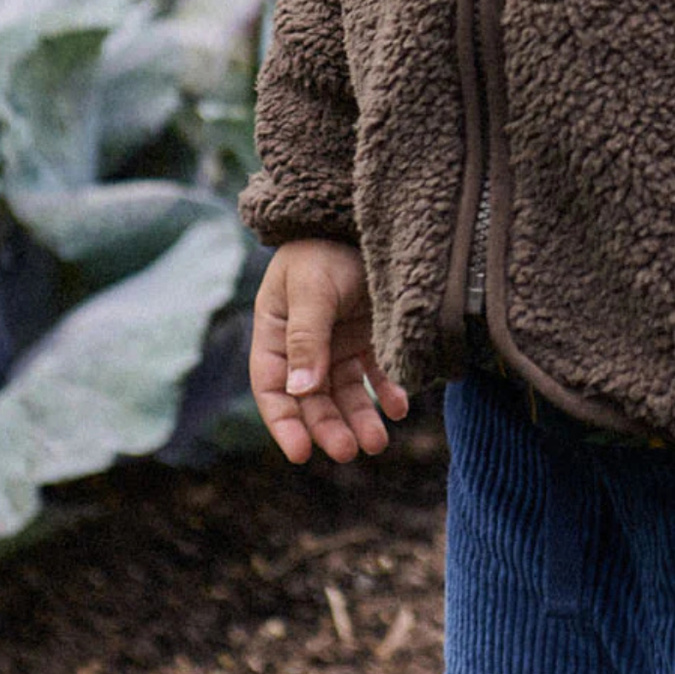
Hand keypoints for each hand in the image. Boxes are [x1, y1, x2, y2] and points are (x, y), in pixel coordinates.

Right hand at [249, 239, 409, 464]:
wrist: (356, 220)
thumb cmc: (322, 250)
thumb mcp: (310, 290)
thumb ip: (307, 338)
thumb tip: (300, 391)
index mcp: (275, 335)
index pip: (274, 390)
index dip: (285, 424)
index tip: (302, 453)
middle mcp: (305, 347)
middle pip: (313, 400)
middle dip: (329, 427)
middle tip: (349, 451)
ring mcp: (339, 344)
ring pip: (346, 394)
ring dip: (359, 418)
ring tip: (377, 442)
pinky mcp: (370, 337)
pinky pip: (377, 374)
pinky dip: (387, 392)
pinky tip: (399, 407)